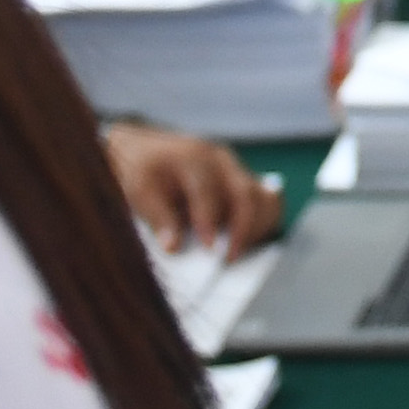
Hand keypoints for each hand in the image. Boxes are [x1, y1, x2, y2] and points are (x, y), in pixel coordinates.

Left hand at [104, 119, 282, 256]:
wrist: (145, 149)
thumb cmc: (143, 168)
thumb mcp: (139, 189)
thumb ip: (158, 217)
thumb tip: (173, 247)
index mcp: (195, 157)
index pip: (208, 190)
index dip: (209, 221)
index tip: (209, 248)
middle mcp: (223, 162)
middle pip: (246, 194)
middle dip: (242, 230)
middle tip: (229, 259)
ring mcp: (238, 172)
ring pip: (265, 199)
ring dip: (256, 229)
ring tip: (237, 253)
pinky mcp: (245, 184)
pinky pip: (268, 204)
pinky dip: (262, 225)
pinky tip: (244, 242)